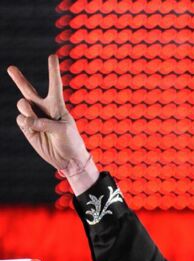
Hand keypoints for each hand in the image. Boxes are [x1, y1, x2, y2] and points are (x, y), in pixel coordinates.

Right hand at [7, 54, 89, 174]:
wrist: (67, 160)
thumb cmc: (70, 142)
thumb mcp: (63, 130)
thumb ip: (45, 123)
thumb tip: (27, 121)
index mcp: (57, 105)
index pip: (54, 85)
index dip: (53, 71)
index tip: (52, 56)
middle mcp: (43, 108)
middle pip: (28, 90)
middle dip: (18, 79)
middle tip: (10, 68)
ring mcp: (34, 117)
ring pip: (23, 104)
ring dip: (27, 111)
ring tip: (36, 121)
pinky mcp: (27, 128)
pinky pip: (21, 120)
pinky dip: (26, 124)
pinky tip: (33, 129)